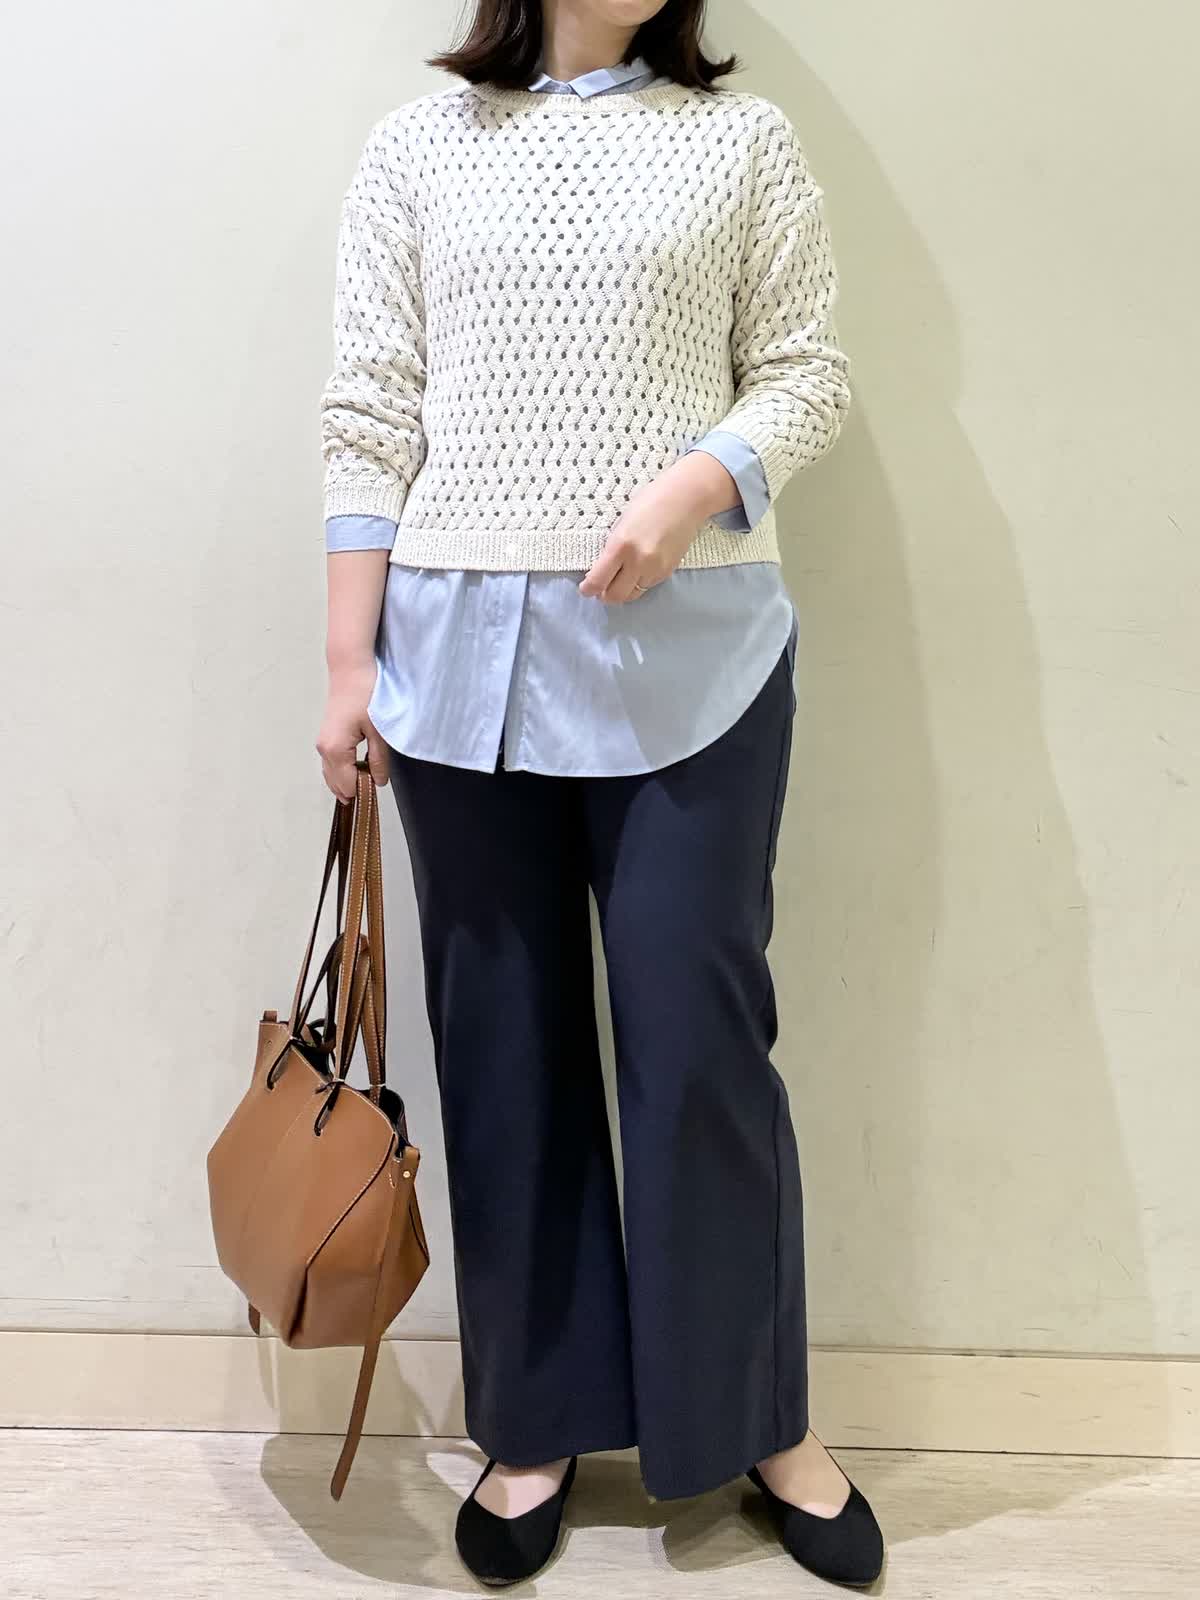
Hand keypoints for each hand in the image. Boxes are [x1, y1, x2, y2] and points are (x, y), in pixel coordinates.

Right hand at [316, 661, 389, 802]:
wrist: (350, 669)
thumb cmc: (366, 694)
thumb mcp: (379, 730)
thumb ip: (379, 759)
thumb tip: (379, 781)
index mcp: (336, 751)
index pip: (347, 785)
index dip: (364, 791)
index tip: (379, 787)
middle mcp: (324, 750)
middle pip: (336, 784)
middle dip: (354, 789)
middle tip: (375, 784)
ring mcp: (322, 743)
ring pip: (331, 775)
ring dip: (347, 781)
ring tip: (368, 778)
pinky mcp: (326, 737)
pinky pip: (331, 764)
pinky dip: (342, 771)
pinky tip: (358, 768)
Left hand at [579, 451, 739, 602]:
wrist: (687, 497)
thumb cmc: (651, 500)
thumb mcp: (622, 522)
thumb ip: (612, 548)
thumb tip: (601, 570)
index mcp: (621, 545)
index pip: (598, 581)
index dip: (588, 589)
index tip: (585, 588)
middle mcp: (638, 562)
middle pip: (615, 596)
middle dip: (604, 595)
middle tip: (600, 589)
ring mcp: (655, 569)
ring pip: (632, 594)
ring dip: (623, 590)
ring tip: (619, 578)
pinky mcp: (668, 571)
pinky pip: (647, 586)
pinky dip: (638, 583)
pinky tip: (637, 569)